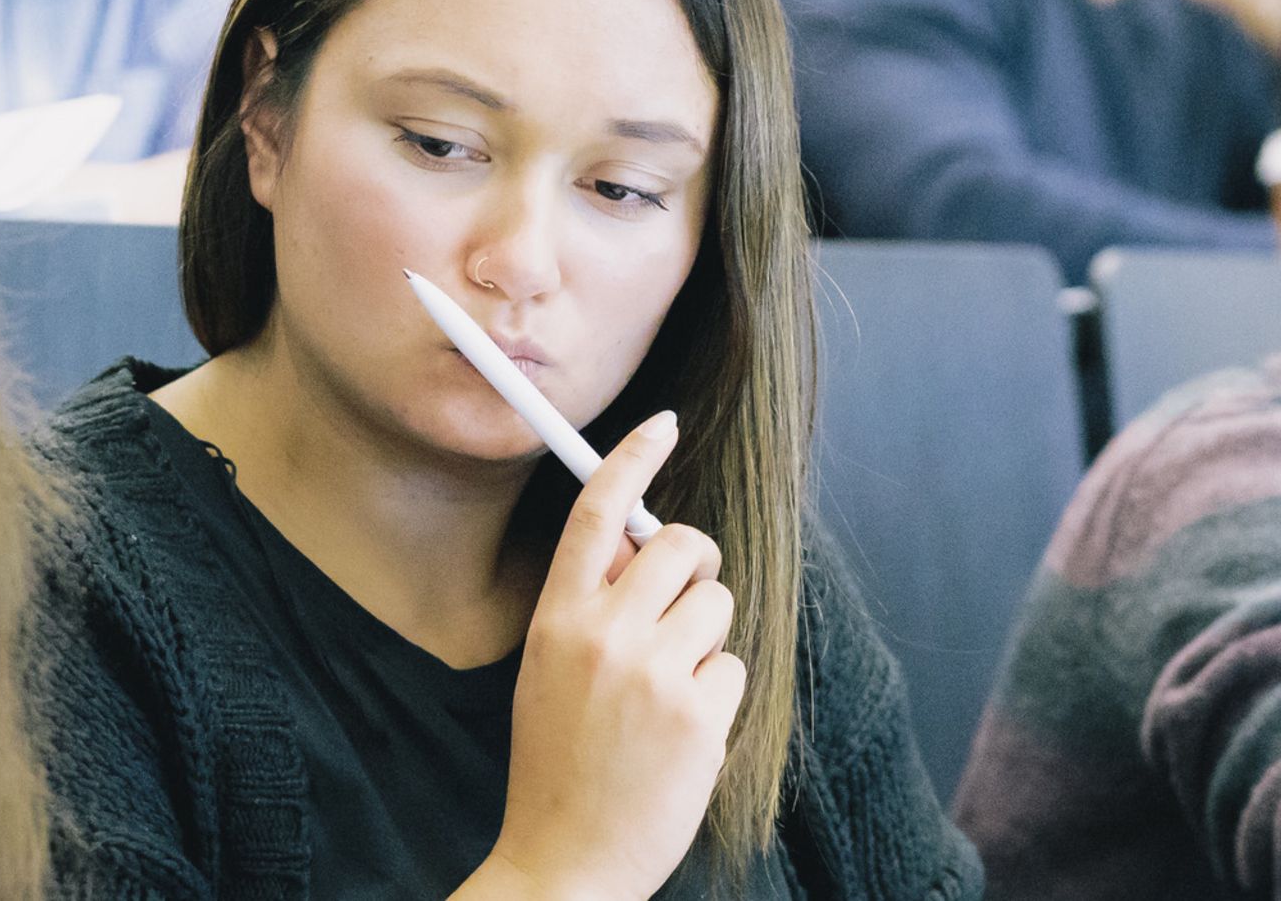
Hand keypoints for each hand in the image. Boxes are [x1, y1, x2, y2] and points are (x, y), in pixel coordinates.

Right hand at [458, 411, 743, 900]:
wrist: (566, 861)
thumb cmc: (559, 764)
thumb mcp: (548, 672)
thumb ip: (588, 608)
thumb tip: (641, 543)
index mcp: (556, 620)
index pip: (595, 514)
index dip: (631, 457)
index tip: (661, 424)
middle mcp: (604, 636)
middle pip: (680, 543)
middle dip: (695, 561)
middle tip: (687, 595)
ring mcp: (654, 674)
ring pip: (717, 604)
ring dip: (706, 637)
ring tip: (669, 691)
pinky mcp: (700, 715)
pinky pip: (732, 664)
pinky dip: (717, 692)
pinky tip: (682, 733)